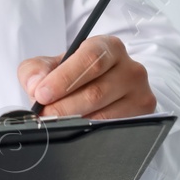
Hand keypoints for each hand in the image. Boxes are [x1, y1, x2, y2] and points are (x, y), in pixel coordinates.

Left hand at [18, 35, 155, 119]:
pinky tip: (76, 130)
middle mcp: (130, 68)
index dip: (64, 79)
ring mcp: (140, 93)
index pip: (90, 59)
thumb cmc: (73, 74)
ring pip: (105, 114)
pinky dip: (90, 132)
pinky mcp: (143, 115)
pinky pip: (114, 128)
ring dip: (75, 122)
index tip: (42, 94)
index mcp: (108, 47)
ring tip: (55, 123)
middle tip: (44, 116)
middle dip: (64, 107)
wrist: (94, 87)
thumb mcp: (50, 65)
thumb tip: (36, 85)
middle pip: (96, 91)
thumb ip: (35, 70)